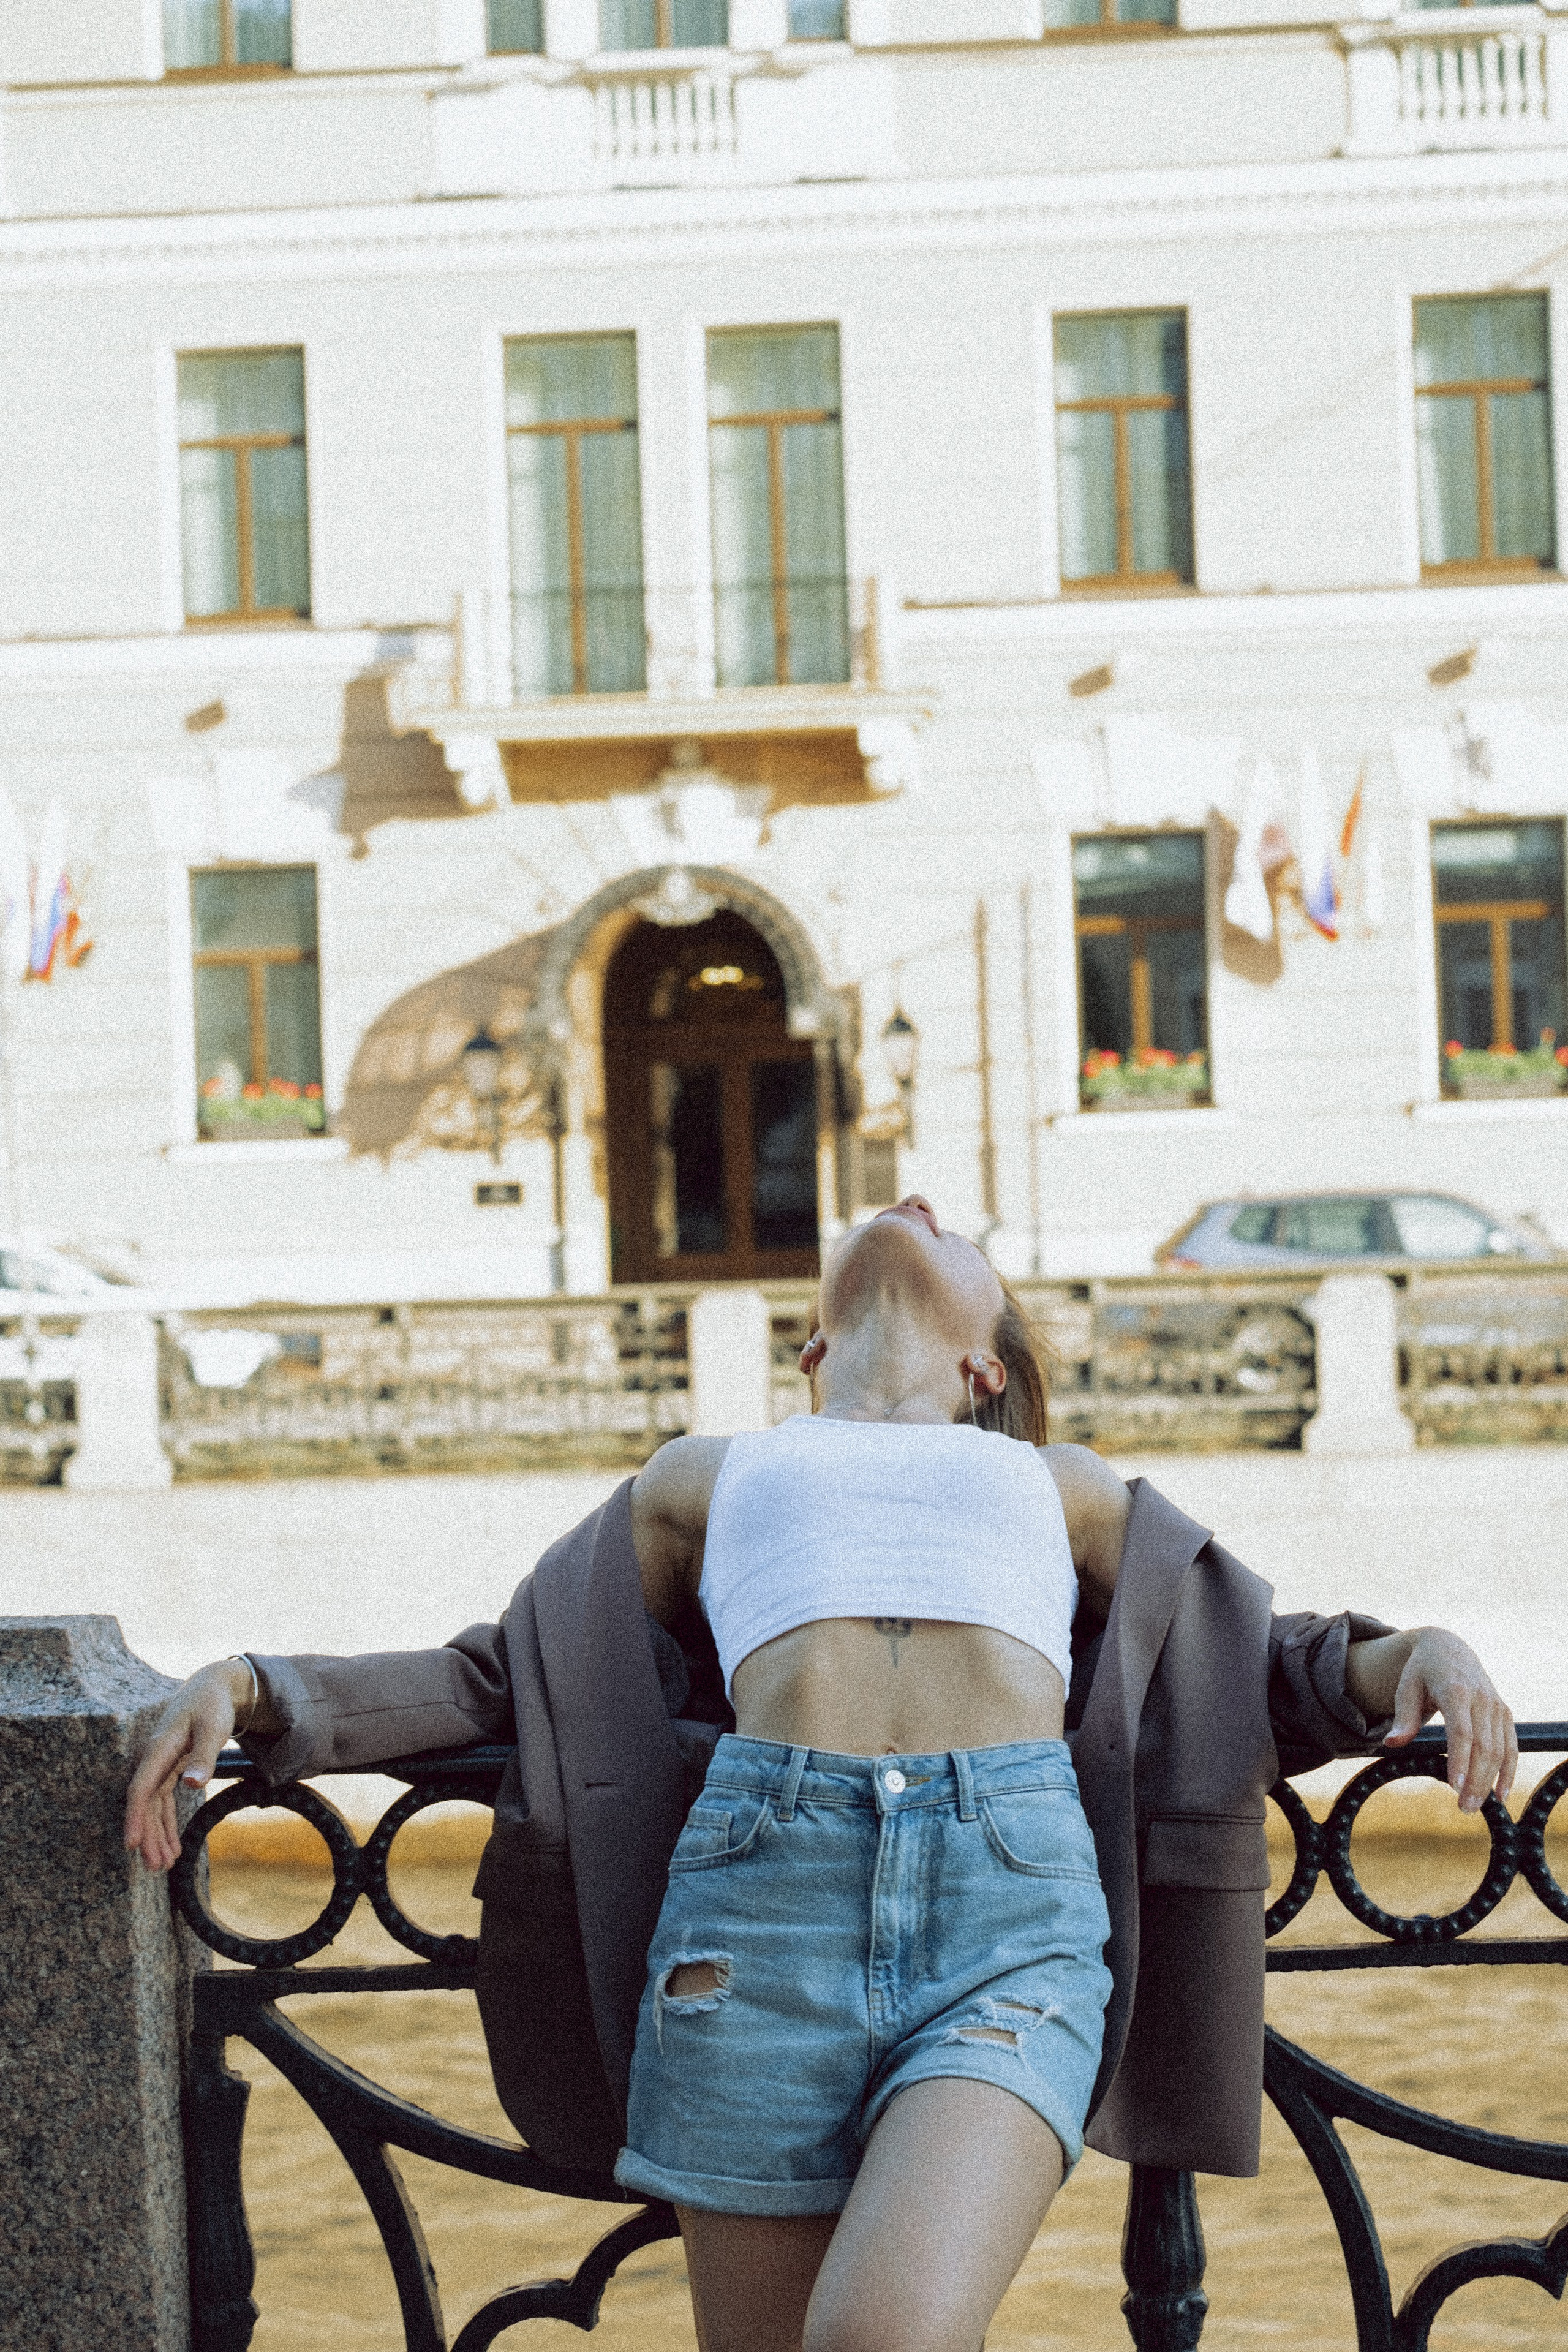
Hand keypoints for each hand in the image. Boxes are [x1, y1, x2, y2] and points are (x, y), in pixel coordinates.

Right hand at [123, 1660, 248, 1872]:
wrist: (211, 1688)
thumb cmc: (211, 1706)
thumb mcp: (212, 1728)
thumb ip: (203, 1756)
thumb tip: (193, 1784)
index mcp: (159, 1748)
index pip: (141, 1788)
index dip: (134, 1817)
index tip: (130, 1844)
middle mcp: (154, 1759)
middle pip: (145, 1804)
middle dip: (148, 1836)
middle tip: (156, 1867)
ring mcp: (160, 1766)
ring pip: (153, 1807)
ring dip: (157, 1835)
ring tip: (163, 1865)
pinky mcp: (169, 1770)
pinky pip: (163, 1802)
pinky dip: (166, 1823)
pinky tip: (171, 1845)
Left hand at [1383, 1629, 1517, 1813]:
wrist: (1447, 1649)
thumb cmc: (1421, 1672)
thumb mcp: (1406, 1688)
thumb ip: (1403, 1717)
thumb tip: (1391, 1744)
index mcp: (1455, 1690)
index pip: (1462, 1731)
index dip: (1459, 1760)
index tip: (1454, 1787)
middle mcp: (1481, 1698)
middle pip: (1483, 1746)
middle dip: (1475, 1780)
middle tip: (1463, 1808)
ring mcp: (1496, 1706)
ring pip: (1500, 1750)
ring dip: (1490, 1781)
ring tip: (1473, 1806)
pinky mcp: (1504, 1713)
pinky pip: (1511, 1746)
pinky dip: (1509, 1771)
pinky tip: (1500, 1795)